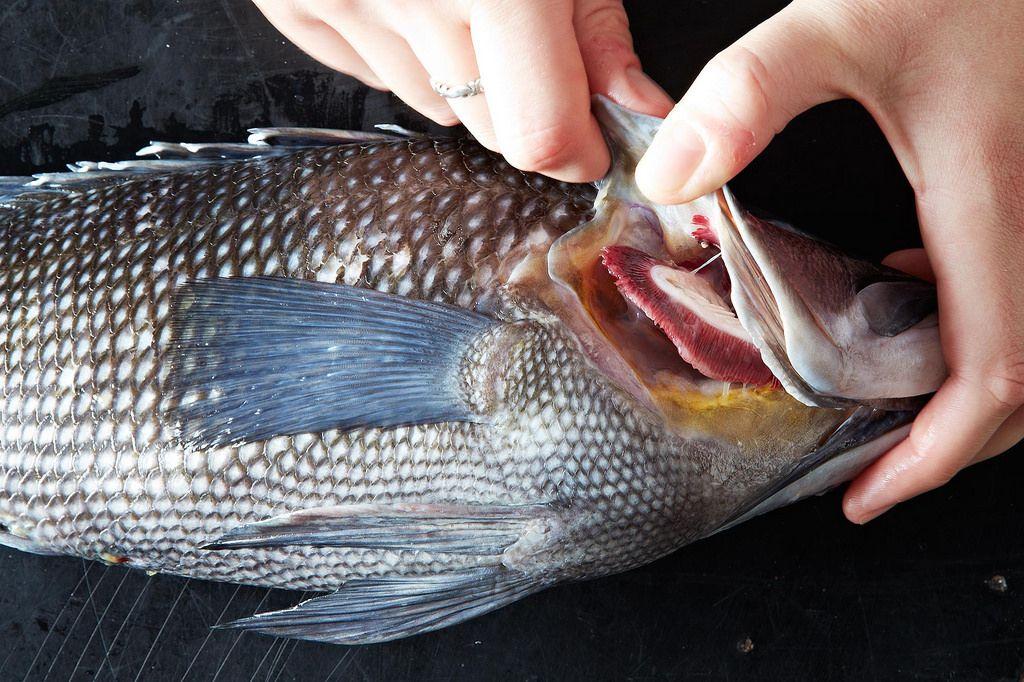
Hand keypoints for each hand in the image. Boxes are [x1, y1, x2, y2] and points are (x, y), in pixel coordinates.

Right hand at [254, 0, 672, 180]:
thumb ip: (596, 20)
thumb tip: (631, 106)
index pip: (536, 132)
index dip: (576, 148)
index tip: (594, 140)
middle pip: (487, 126)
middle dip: (526, 102)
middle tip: (536, 40)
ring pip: (434, 105)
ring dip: (466, 73)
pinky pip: (373, 72)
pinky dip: (405, 48)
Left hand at [634, 0, 1023, 521]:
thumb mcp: (845, 19)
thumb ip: (748, 94)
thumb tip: (669, 181)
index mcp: (990, 206)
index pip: (991, 375)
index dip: (935, 456)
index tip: (868, 495)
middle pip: (1023, 388)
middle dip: (946, 445)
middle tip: (867, 474)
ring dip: (959, 392)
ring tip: (880, 408)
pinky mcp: (1021, 187)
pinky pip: (1014, 288)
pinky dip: (966, 320)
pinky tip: (907, 283)